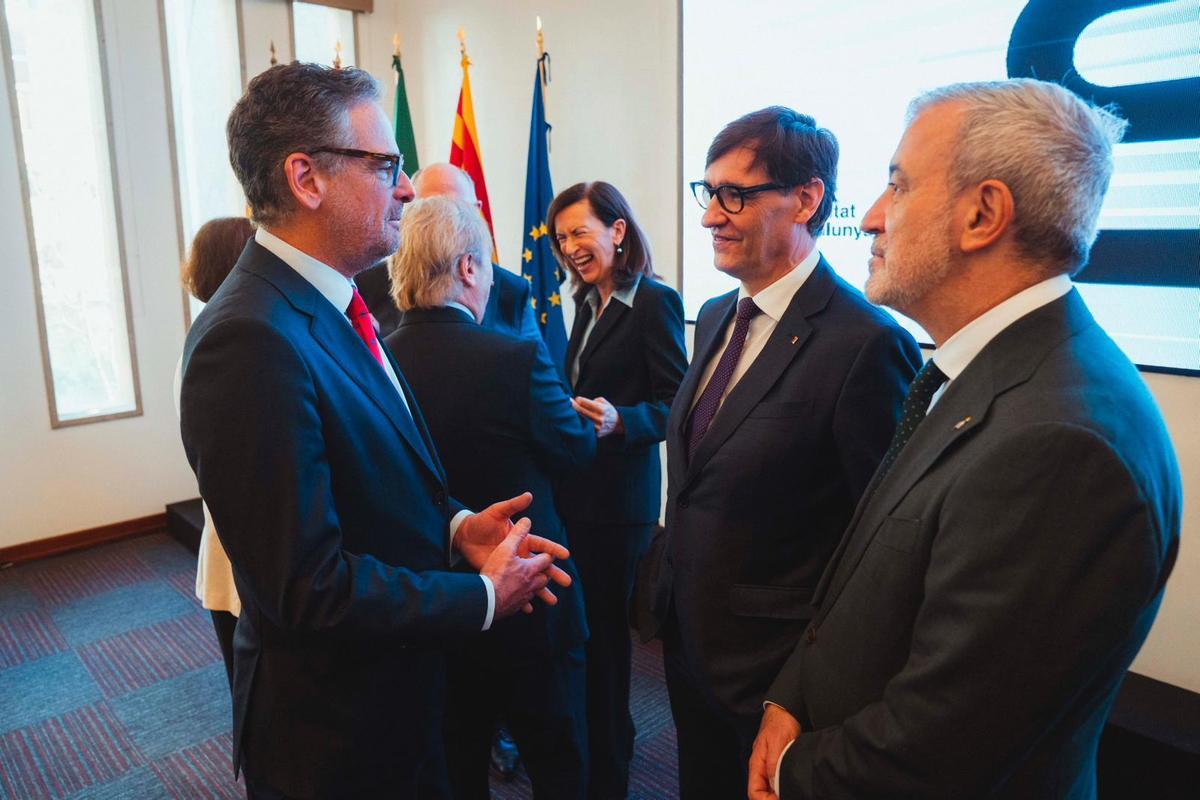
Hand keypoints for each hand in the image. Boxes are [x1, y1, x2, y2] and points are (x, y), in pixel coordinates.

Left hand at [454, 492, 571, 607]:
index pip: (542, 545)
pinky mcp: (503, 575)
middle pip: (542, 566)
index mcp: (523, 540)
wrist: (465, 536)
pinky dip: (523, 600)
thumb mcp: (498, 512)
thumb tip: (529, 495)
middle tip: (567, 582)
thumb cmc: (482, 522)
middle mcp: (521, 554)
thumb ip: (513, 505)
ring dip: (542, 591)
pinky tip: (530, 608)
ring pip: (532, 581)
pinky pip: (515, 589)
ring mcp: (513, 567)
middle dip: (555, 574)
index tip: (565, 555)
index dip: (554, 549)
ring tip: (553, 601)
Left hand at [572, 396, 622, 436]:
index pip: (585, 403)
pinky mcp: (596, 433)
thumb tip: (580, 401)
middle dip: (573, 405)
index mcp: (601, 409)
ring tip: (569, 411)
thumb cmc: (608, 410)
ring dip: (574, 415)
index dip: (579, 400)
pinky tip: (576, 420)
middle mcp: (599, 418)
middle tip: (567, 401)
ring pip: (581, 420)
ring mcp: (597, 427)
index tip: (576, 399)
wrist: (618, 424)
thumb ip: (593, 401)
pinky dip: (579, 423)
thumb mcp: (604, 402)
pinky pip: (584, 427)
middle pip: (581, 411)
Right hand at [748, 703, 800, 799]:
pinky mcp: (777, 765)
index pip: (754, 792)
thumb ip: (773, 765)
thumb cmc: (779, 723)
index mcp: (757, 764)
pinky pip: (776, 782)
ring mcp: (768, 766)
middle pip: (761, 793)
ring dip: (777, 795)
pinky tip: (792, 788)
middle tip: (788, 798)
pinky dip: (782, 789)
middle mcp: (761, 768)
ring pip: (769, 789)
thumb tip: (773, 786)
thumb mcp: (777, 743)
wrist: (785, 711)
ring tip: (792, 794)